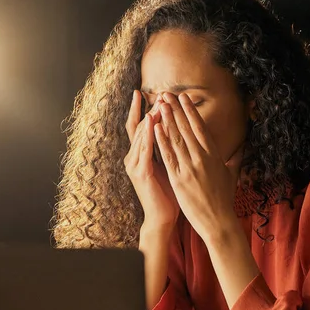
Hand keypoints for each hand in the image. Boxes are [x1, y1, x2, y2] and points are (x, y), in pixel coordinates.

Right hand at [124, 90, 179, 230]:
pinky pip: (144, 150)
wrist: (162, 217)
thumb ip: (168, 149)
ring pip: (140, 136)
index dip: (144, 110)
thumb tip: (176, 132)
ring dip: (148, 119)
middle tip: (154, 93)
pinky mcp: (140, 173)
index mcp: (141, 155)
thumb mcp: (168, 166)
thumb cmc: (168, 193)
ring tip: (156, 103)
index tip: (149, 93)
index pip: (140, 127)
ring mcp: (134, 165)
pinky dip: (148, 136)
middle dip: (146, 109)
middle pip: (138, 127)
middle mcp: (133, 157)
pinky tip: (153, 124)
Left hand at [154, 92, 242, 241]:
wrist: (218, 221)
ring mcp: (190, 168)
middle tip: (166, 94)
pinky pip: (168, 156)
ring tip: (160, 104)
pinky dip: (161, 141)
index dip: (191, 111)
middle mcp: (202, 158)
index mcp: (214, 155)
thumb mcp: (231, 175)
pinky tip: (155, 128)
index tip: (184, 98)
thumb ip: (235, 158)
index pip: (200, 128)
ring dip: (167, 120)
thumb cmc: (224, 199)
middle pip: (186, 129)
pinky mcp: (179, 179)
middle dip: (176, 109)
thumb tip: (243, 146)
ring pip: (176, 139)